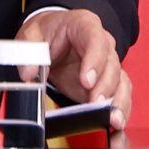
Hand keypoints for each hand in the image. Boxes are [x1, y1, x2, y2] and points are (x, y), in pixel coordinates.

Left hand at [14, 8, 131, 130]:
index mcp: (85, 25)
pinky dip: (120, 110)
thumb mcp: (30, 35)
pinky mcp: (107, 82)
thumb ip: (28, 52)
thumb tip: (29, 74)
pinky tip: (116, 123)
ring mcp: (107, 63)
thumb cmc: (45, 33)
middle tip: (96, 103)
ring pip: (120, 81)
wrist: (51, 38)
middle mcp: (103, 44)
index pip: (96, 40)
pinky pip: (119, 94)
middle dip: (106, 87)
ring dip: (118, 102)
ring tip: (113, 119)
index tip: (87, 81)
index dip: (95, 61)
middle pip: (111, 64)